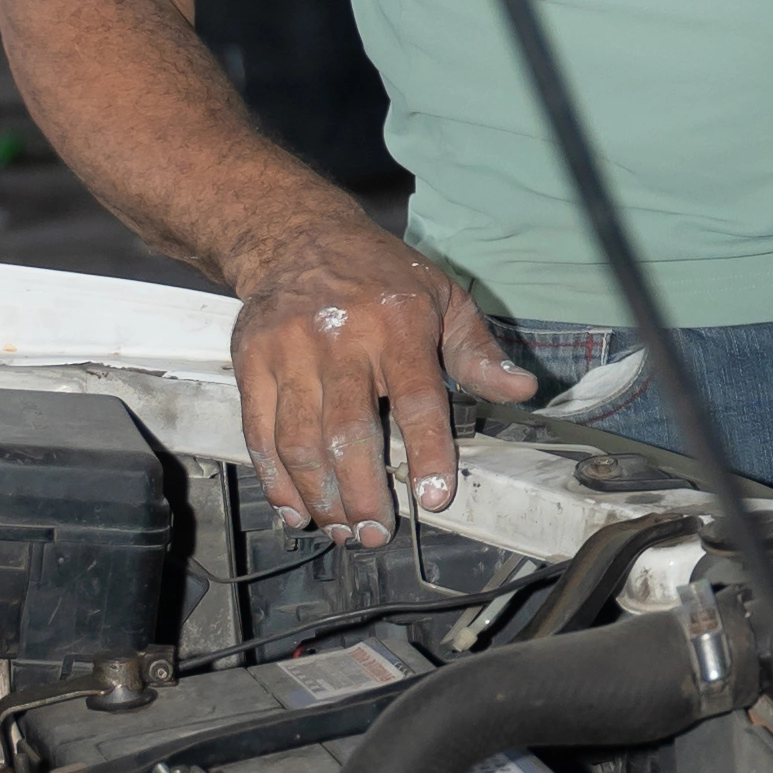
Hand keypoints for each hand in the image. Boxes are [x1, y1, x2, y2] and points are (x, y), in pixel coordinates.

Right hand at [228, 208, 534, 537]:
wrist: (297, 238)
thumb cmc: (381, 276)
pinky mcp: (251, 364)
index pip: (417, 398)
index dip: (427, 453)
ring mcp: (289, 353)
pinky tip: (296, 508)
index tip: (435, 498)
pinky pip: (259, 433)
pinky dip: (276, 479)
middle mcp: (340, 339)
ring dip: (320, 496)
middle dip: (362, 492)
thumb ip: (478, 352)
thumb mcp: (443, 298)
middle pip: (348, 431)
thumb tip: (521, 390)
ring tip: (342, 530)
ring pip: (299, 440)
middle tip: (376, 534)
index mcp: (397, 324)